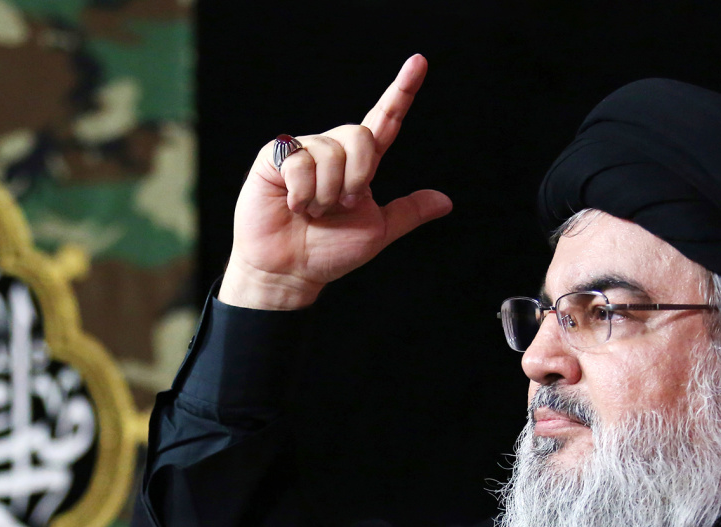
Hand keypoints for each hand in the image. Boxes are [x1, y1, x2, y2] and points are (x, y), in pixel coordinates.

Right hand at [220, 54, 453, 309]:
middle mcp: (333, 151)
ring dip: (326, 192)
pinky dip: (302, 191)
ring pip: (330, 151)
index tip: (419, 62)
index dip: (401, 92)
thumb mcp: (377, 232)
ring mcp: (303, 151)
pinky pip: (299, 160)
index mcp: (360, 164)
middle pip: (360, 135)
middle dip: (357, 177)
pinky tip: (293, 205)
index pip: (384, 121)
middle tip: (341, 206)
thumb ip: (408, 212)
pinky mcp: (275, 157)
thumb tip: (446, 201)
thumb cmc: (327, 252)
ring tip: (312, 210)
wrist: (289, 271)